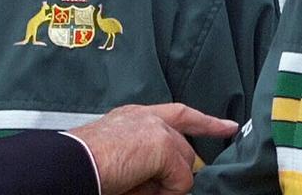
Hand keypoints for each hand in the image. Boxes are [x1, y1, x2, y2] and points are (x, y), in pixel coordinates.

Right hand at [69, 103, 236, 194]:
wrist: (73, 162)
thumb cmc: (86, 163)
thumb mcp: (123, 156)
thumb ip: (147, 158)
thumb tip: (172, 179)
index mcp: (133, 116)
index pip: (178, 114)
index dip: (205, 122)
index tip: (228, 126)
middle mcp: (147, 116)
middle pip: (184, 149)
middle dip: (179, 171)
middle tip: (144, 187)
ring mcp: (158, 129)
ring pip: (184, 167)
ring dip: (164, 186)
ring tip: (131, 187)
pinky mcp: (164, 146)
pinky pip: (182, 181)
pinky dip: (165, 193)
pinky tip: (139, 189)